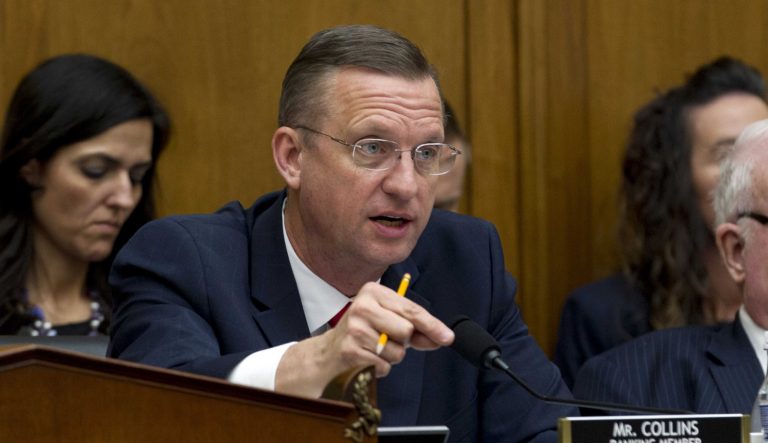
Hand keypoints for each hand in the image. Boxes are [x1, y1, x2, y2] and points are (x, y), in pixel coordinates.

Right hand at [275, 281, 453, 396]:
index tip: (448, 337)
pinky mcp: (350, 350)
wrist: (328, 352)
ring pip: (397, 351)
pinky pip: (384, 366)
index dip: (432, 325)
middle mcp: (363, 306)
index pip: (411, 310)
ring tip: (375, 349)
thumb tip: (442, 337)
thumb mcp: (389, 322)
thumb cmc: (364, 333)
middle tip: (386, 338)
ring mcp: (355, 328)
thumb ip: (416, 329)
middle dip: (403, 341)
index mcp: (373, 291)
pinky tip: (367, 359)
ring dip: (391, 357)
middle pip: (406, 330)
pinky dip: (380, 368)